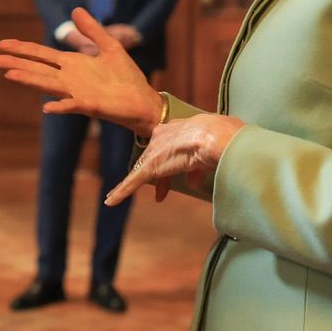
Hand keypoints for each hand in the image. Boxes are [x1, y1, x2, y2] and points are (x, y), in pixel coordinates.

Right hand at [0, 8, 161, 132]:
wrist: (144, 101)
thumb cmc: (127, 78)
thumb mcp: (110, 46)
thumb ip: (92, 30)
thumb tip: (75, 10)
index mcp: (72, 64)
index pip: (40, 54)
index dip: (21, 48)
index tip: (0, 44)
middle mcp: (69, 79)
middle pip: (36, 69)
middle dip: (14, 63)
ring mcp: (77, 93)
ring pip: (47, 84)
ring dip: (29, 80)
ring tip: (9, 74)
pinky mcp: (91, 106)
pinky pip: (72, 106)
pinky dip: (60, 106)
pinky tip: (47, 107)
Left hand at [106, 114, 244, 206]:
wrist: (214, 137)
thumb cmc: (220, 139)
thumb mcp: (208, 154)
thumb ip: (197, 168)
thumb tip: (193, 181)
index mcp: (178, 129)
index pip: (170, 148)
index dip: (172, 162)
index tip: (177, 169)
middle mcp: (162, 137)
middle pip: (155, 160)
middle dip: (158, 177)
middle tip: (159, 194)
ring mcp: (155, 152)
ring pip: (139, 171)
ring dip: (128, 185)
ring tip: (115, 197)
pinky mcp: (150, 166)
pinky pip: (132, 181)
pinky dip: (121, 192)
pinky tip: (110, 201)